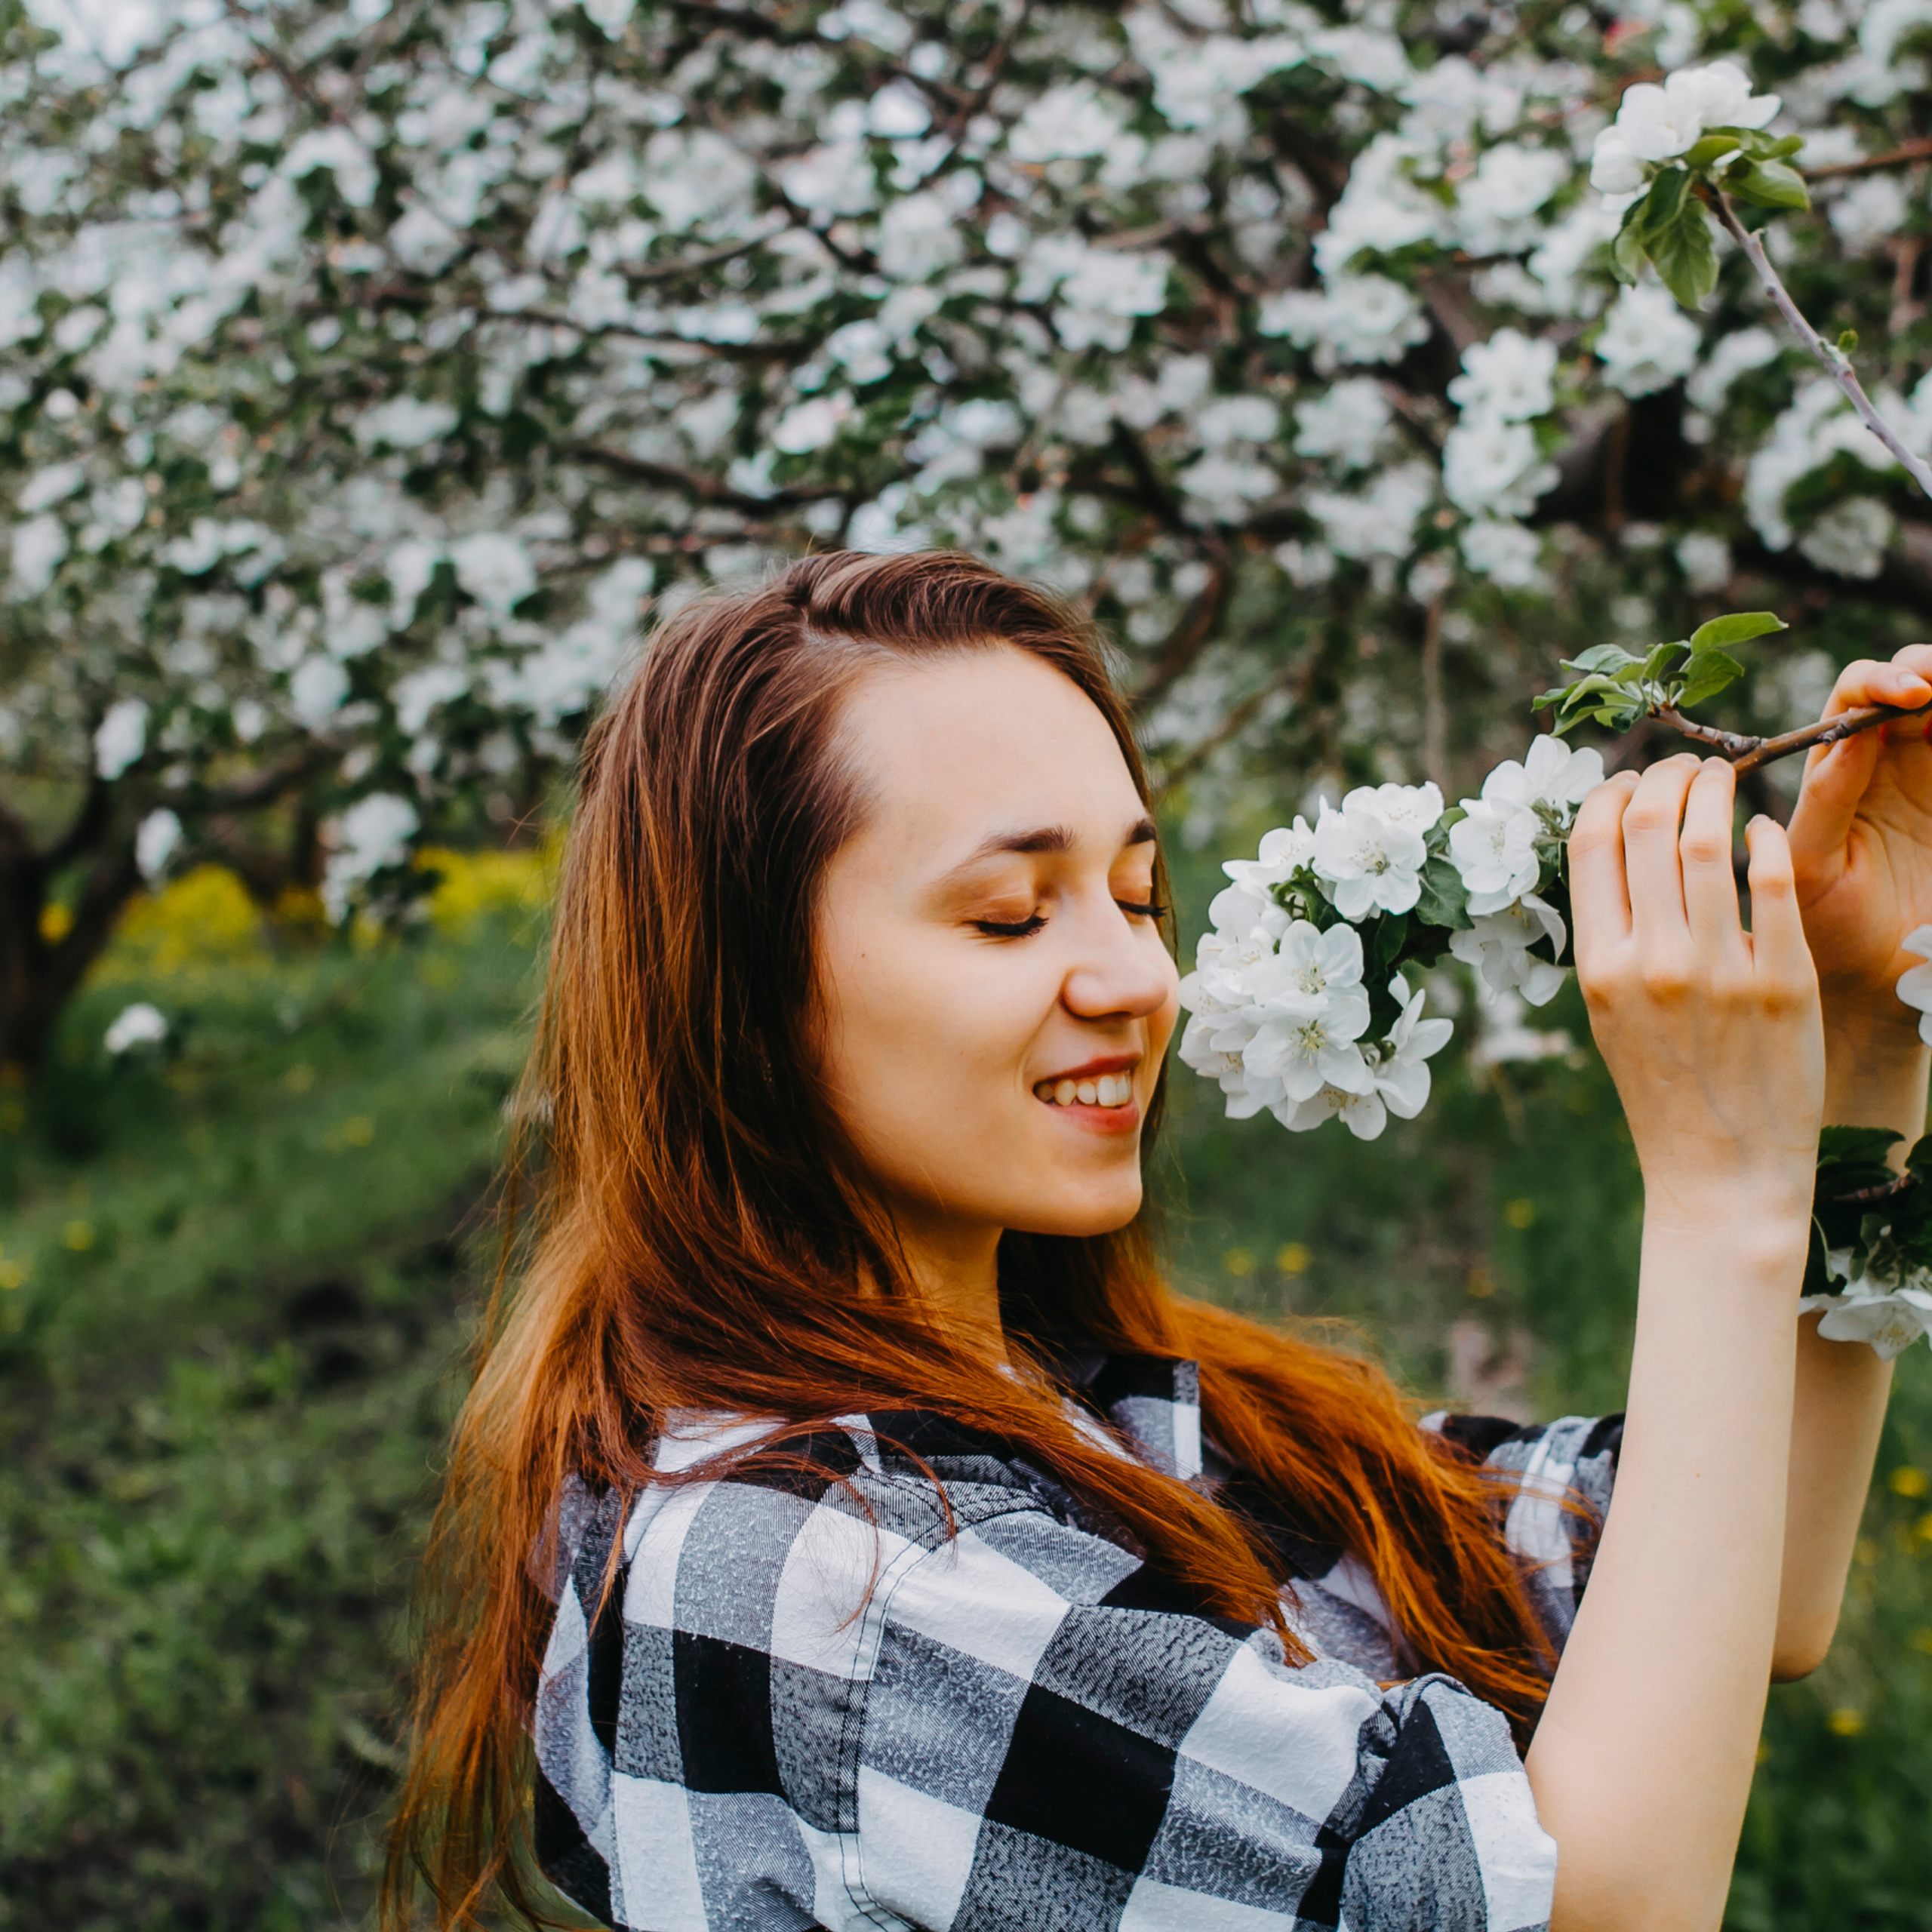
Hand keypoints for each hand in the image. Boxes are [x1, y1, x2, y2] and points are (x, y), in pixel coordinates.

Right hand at [1570, 756, 1822, 1224]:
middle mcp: (1651, 962)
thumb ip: (1611, 938)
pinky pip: (1774, 879)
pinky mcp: (1784, 980)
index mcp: (1597, 969)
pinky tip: (1764, 829)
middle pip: (1649, 825)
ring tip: (1724, 777)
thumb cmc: (1662, 1092)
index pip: (1590, 845)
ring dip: (1717, 789)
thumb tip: (1620, 848)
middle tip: (1686, 767)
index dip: (1609, 794)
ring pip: (1711, 837)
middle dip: (1667, 777)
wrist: (1720, 1175)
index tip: (1629, 782)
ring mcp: (1719, 970)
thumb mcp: (1607, 1015)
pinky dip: (1767, 836)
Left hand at [1787, 645, 1931, 1039]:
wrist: (1874, 982)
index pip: (1852, 700)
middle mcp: (1887, 762)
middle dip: (1923, 669)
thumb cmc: (1827, 927)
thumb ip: (1828, 801)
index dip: (1875, 683)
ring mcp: (1931, 776)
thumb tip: (1851, 736)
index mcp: (1837, 771)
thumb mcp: (1815, 865)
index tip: (1906, 696)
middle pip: (1907, 685)